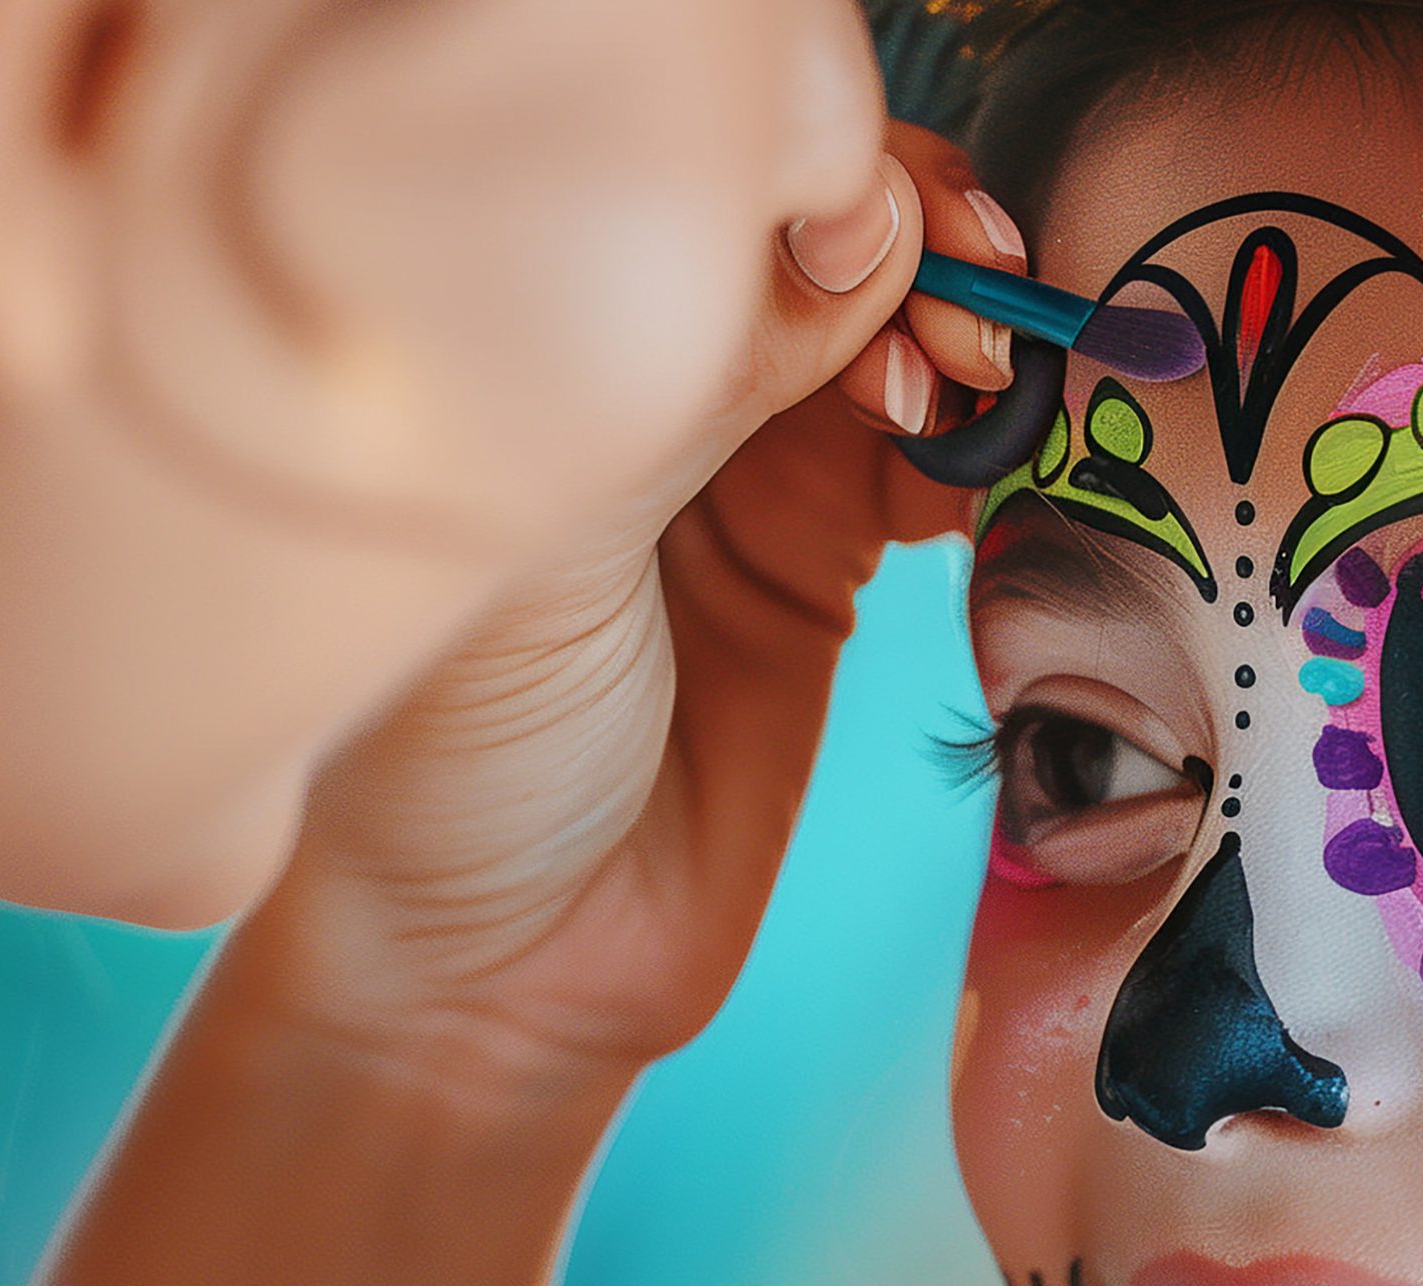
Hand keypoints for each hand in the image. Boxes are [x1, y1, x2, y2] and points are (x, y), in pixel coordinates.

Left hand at [214, 122, 1018, 1092]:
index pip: (706, 184)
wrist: (489, 972)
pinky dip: (969, 443)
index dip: (823, 176)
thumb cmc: (449, 756)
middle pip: (819, 240)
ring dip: (959, 341)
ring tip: (973, 398)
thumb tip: (864, 222)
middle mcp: (641, 379)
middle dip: (920, 245)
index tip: (894, 227)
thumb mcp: (556, 543)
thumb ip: (712, 380)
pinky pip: (923, 460)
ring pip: (888, 340)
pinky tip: (963, 471)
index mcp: (539, 338)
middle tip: (970, 311)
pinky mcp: (817, 567)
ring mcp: (735, 470)